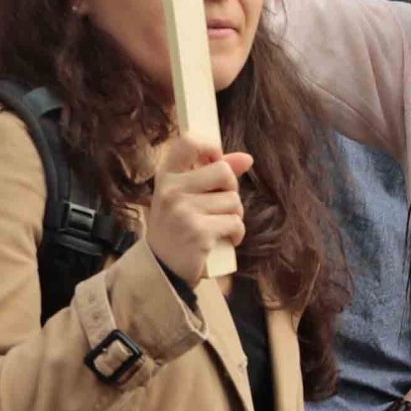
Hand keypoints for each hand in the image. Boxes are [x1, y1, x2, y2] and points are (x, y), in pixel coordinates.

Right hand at [146, 137, 250, 285]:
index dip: (210, 147)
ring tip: (219, 226)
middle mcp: (172, 190)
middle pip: (223, 171)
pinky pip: (235, 223)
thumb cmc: (177, 227)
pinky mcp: (199, 232)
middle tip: (221, 205)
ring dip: (234, 216)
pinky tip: (225, 239)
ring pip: (233, 201)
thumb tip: (247, 158)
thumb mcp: (186, 197)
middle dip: (231, 189)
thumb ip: (213, 174)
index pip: (187, 142)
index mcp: (166, 176)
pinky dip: (236, 234)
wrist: (163, 268)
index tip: (216, 161)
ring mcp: (184, 211)